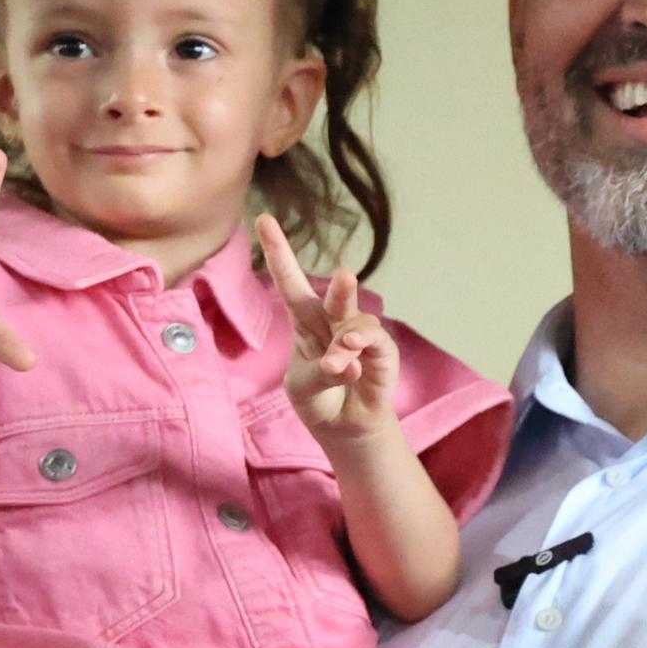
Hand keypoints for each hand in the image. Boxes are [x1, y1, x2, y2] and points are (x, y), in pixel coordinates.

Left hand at [257, 215, 401, 446]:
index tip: (263, 219)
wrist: (344, 428)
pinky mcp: (383, 353)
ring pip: (357, 322)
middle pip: (335, 295)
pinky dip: (360, 353)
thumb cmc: (318, 399)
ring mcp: (360, 335)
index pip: (290, 282)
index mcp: (304, 321)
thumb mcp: (304, 388)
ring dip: (345, 345)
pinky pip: (374, 342)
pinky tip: (350, 368)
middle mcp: (333, 321)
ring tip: (336, 365)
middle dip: (341, 286)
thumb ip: (322, 373)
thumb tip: (350, 361)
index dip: (279, 252)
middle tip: (345, 276)